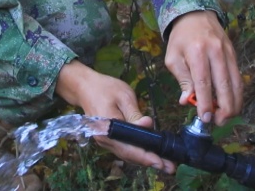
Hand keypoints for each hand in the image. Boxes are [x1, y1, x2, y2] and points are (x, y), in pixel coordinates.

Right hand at [54, 60, 177, 173]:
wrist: (84, 87)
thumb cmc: (105, 88)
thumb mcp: (124, 96)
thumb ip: (135, 114)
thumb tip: (148, 126)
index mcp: (108, 128)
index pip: (129, 148)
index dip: (146, 157)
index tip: (161, 162)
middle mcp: (104, 139)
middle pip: (129, 155)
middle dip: (150, 161)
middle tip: (170, 167)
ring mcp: (105, 141)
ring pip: (126, 155)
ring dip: (144, 160)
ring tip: (164, 163)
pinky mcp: (107, 139)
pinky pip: (123, 150)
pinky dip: (137, 154)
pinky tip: (149, 154)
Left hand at [164, 10, 242, 124]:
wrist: (195, 15)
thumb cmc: (181, 39)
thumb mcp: (173, 58)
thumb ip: (182, 80)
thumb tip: (187, 101)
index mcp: (196, 52)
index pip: (204, 82)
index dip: (206, 103)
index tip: (205, 118)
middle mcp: (215, 52)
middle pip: (224, 85)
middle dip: (224, 107)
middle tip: (219, 122)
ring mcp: (227, 52)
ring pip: (236, 83)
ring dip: (234, 103)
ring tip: (227, 117)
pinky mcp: (234, 54)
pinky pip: (238, 77)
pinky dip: (237, 93)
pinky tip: (232, 104)